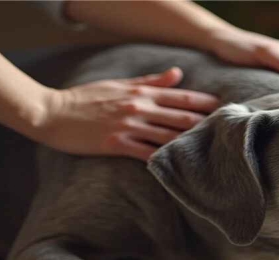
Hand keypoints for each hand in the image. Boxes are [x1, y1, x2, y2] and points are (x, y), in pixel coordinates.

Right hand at [32, 68, 219, 160]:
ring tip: (211, 150)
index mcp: (140, 93)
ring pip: (167, 135)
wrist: (51, 114)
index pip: (180, 96)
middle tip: (227, 131)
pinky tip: (178, 167)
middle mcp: (138, 108)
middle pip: (180, 116)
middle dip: (205, 124)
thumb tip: (178, 73)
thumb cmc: (85, 99)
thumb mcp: (119, 84)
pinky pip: (145, 153)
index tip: (224, 108)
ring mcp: (128, 126)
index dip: (204, 103)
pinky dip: (162, 159)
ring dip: (189, 142)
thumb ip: (150, 81)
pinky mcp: (116, 144)